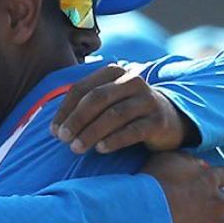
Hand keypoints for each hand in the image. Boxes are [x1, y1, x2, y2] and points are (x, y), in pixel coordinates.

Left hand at [51, 64, 196, 154]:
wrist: (169, 120)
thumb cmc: (128, 112)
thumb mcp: (108, 101)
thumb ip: (84, 105)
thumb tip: (54, 128)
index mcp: (115, 73)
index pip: (82, 88)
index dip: (65, 110)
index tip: (54, 131)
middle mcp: (133, 81)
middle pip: (97, 99)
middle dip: (76, 120)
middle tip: (63, 139)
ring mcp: (148, 100)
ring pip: (114, 115)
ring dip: (91, 133)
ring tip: (76, 148)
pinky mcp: (158, 121)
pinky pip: (133, 131)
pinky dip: (114, 140)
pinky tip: (101, 149)